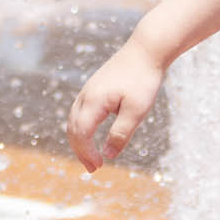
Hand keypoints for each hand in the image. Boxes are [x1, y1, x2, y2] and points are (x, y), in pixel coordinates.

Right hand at [66, 43, 164, 170]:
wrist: (146, 50)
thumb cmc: (143, 79)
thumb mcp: (137, 110)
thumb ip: (121, 133)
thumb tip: (108, 155)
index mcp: (94, 101)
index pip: (81, 133)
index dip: (87, 153)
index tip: (100, 166)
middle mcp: (86, 95)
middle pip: (73, 128)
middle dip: (80, 151)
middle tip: (93, 169)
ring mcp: (88, 90)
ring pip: (74, 120)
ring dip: (80, 141)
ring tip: (91, 158)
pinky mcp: (94, 88)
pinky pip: (80, 112)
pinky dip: (82, 129)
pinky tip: (92, 136)